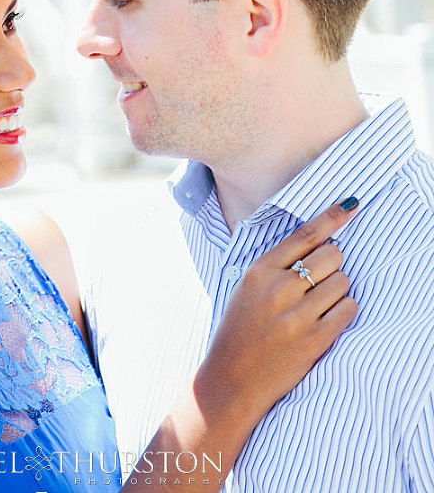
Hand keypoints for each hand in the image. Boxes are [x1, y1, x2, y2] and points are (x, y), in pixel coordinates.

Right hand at [195, 199, 357, 431]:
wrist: (233, 377)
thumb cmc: (241, 328)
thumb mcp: (247, 285)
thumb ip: (276, 263)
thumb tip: (317, 237)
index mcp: (261, 271)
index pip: (305, 235)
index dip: (332, 218)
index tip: (351, 205)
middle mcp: (279, 289)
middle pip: (331, 256)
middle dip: (333, 262)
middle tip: (322, 276)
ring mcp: (298, 316)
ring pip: (343, 282)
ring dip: (339, 288)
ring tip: (320, 302)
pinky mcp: (314, 341)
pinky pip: (348, 310)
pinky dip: (345, 309)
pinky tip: (330, 316)